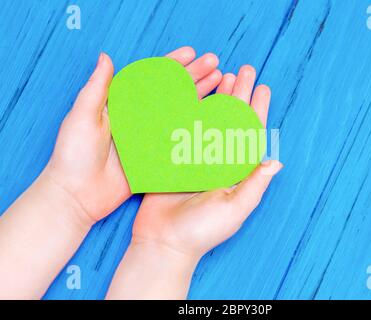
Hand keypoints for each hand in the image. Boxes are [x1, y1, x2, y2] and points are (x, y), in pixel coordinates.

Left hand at [42, 47, 221, 225]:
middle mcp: (139, 118)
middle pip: (172, 92)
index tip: (191, 54)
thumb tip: (106, 57)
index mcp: (122, 104)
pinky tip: (212, 117)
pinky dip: (195, 127)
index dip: (172, 64)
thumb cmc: (74, 154)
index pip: (151, 78)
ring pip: (180, 112)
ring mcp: (150, 137)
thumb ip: (97, 88)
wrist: (77, 194)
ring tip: (220, 83)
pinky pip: (179, 138)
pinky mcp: (156, 157)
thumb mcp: (82, 116)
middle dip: (194, 77)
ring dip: (200, 97)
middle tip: (215, 65)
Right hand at [132, 64, 282, 259]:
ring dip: (217, 97)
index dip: (257, 110)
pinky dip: (189, 110)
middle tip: (243, 70)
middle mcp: (217, 161)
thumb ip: (254, 185)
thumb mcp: (234, 209)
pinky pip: (183, 129)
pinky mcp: (173, 159)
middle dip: (239, 95)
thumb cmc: (202, 231)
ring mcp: (195, 158)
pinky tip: (193, 94)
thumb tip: (275, 161)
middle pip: (231, 121)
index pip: (250, 134)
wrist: (163, 243)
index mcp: (235, 171)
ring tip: (222, 75)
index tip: (262, 87)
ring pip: (208, 120)